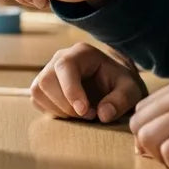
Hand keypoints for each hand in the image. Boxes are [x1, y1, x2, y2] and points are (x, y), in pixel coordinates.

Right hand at [31, 43, 147, 123]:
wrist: (112, 85)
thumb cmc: (121, 85)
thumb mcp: (131, 91)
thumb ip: (121, 100)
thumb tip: (103, 114)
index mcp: (81, 53)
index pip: (65, 66)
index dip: (71, 90)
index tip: (84, 111)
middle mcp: (60, 58)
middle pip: (46, 80)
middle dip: (66, 105)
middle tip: (89, 115)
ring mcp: (48, 71)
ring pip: (38, 91)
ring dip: (59, 110)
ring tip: (81, 115)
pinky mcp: (42, 86)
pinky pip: (37, 100)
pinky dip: (52, 111)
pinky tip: (71, 114)